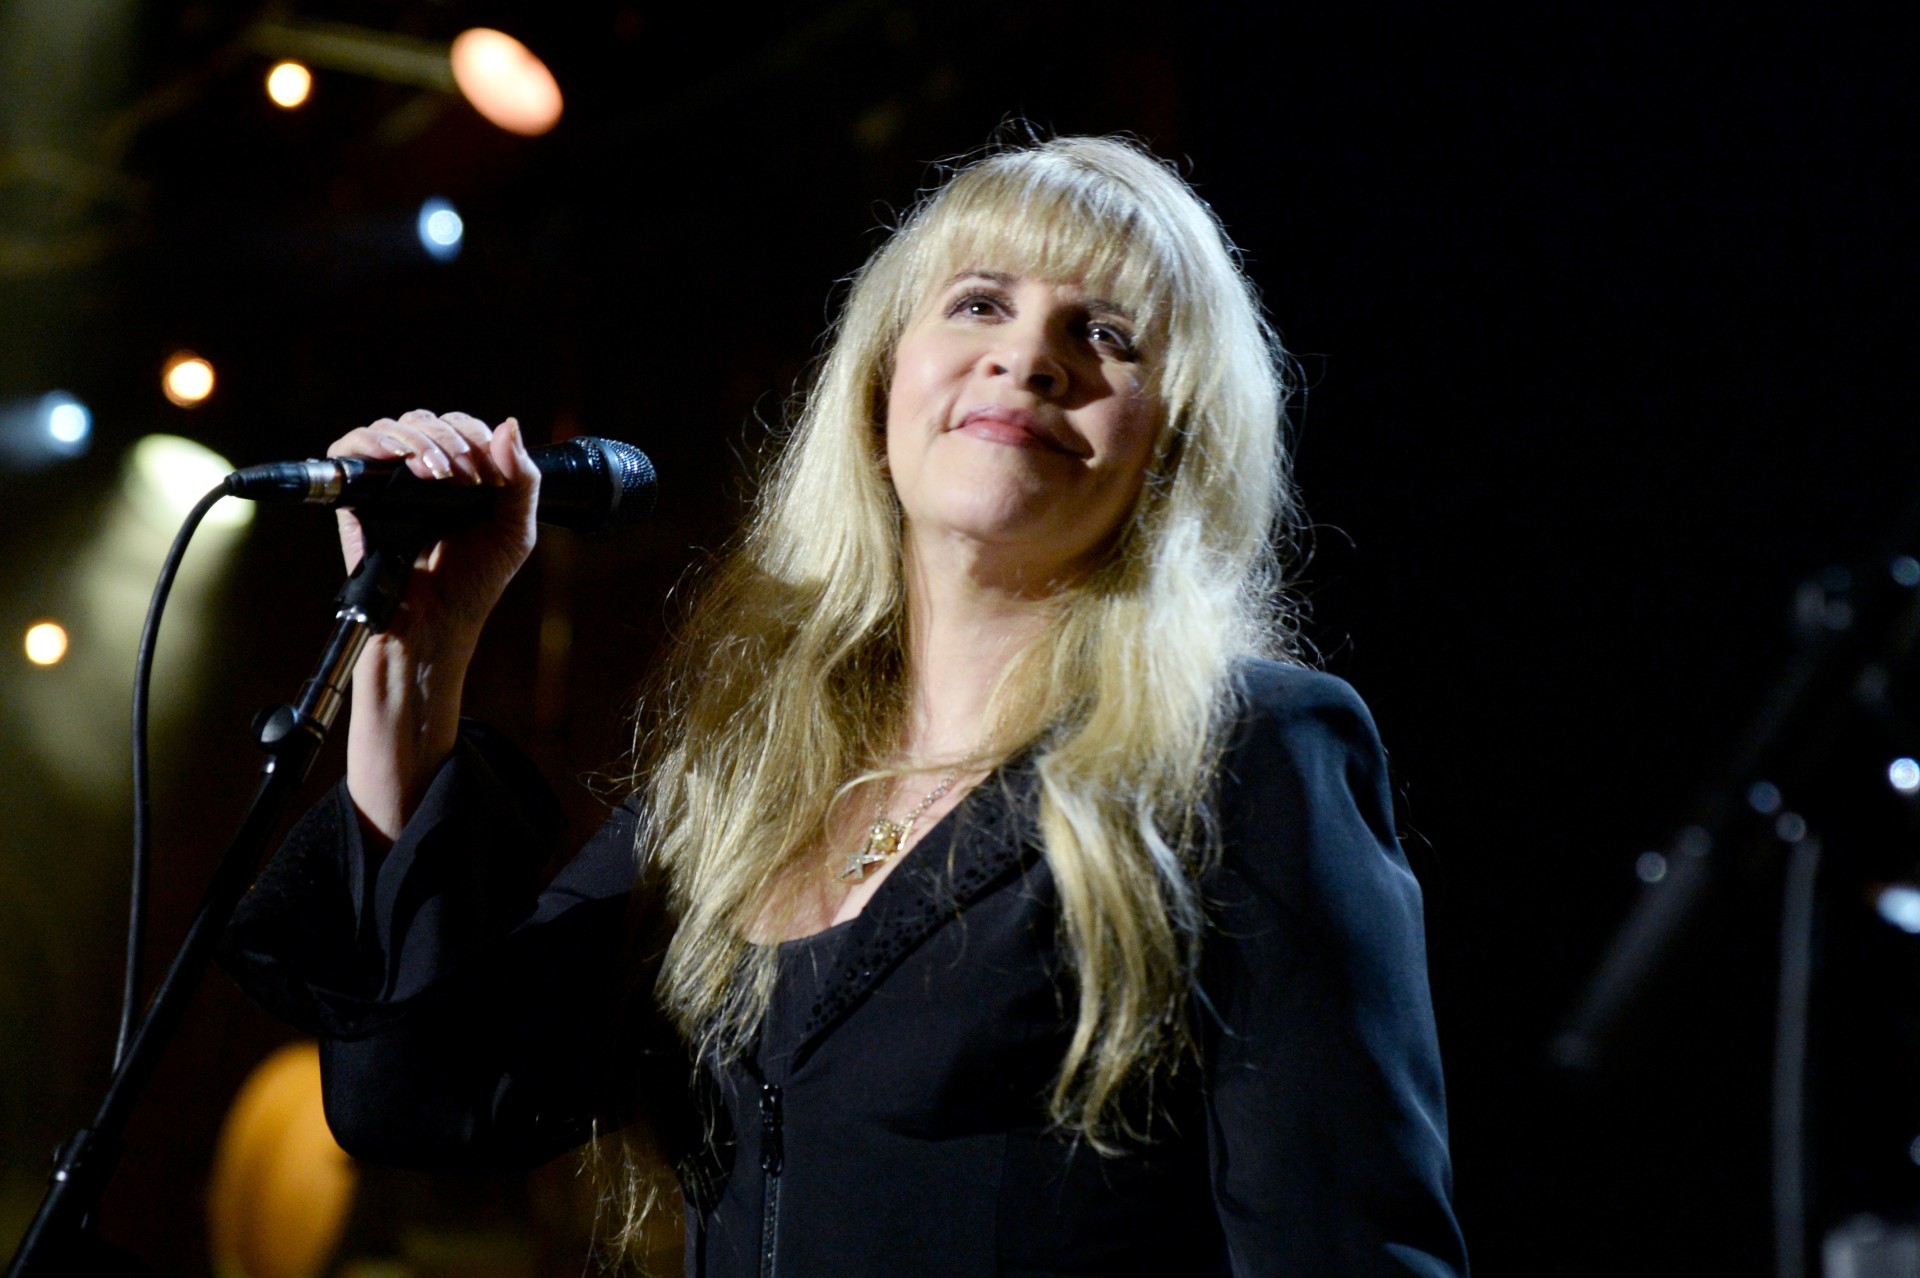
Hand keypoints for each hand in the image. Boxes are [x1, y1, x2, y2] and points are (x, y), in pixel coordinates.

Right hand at [327, 409, 538, 664]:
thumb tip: (509, 425)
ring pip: (392, 427)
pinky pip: (350, 447)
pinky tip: (396, 456)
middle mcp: (422, 471)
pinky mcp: (357, 495)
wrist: (435, 620)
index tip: (490, 476)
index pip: (462, 427)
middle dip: (449, 440)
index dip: (475, 437)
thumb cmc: (475, 580)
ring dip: (418, 441)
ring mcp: (388, 481)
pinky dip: (370, 441)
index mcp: (460, 474)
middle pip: (426, 421)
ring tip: (439, 474)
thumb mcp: (514, 529)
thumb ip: (523, 479)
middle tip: (465, 477)